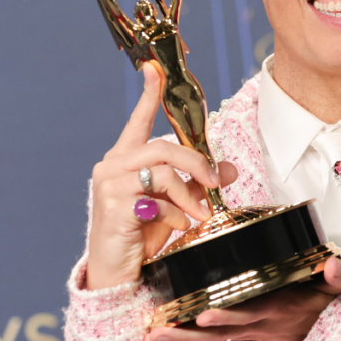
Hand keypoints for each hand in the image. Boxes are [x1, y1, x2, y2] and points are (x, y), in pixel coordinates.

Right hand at [85, 61, 237, 289]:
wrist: (117, 273)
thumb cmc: (141, 235)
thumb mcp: (176, 205)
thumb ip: (198, 184)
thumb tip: (229, 169)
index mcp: (125, 160)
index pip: (137, 121)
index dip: (148, 94)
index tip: (154, 68)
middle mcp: (112, 166)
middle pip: (162, 148)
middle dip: (196, 163)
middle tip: (216, 182)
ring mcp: (110, 185)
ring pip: (162, 173)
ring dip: (189, 193)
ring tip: (201, 214)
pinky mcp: (113, 207)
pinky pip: (155, 201)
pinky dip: (175, 213)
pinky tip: (180, 225)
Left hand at [144, 256, 340, 340]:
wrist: (332, 329)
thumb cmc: (330, 303)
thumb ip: (339, 275)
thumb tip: (335, 265)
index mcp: (279, 310)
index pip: (250, 314)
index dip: (228, 317)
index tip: (204, 314)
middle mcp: (259, 323)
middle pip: (219, 333)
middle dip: (187, 334)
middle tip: (157, 332)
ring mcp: (250, 329)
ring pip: (211, 337)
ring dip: (180, 337)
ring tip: (150, 334)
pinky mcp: (244, 329)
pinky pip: (213, 335)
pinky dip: (187, 334)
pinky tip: (163, 330)